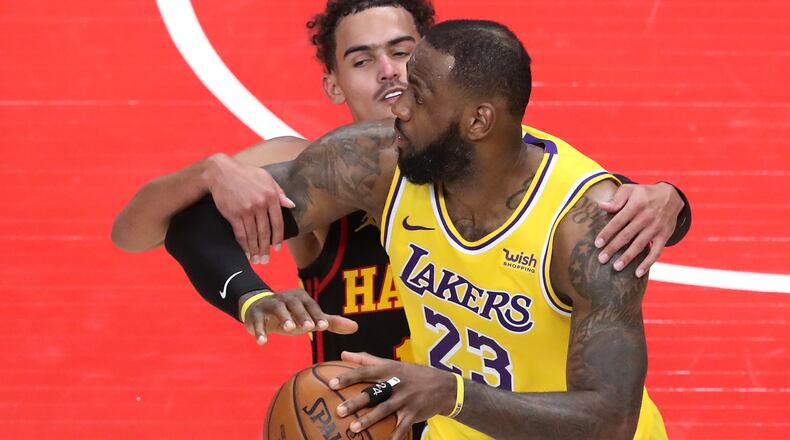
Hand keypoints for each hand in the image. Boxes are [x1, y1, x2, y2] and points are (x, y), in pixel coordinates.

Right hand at [202, 153, 294, 263]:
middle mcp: (260, 204)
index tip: (278, 248)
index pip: (278, 222)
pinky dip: (244, 245)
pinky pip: (241, 234)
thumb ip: (279, 192)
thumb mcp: (266, 178)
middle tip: (266, 260)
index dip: (278, 237)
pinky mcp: (233, 214)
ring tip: (257, 260)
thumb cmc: (245, 174)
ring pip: (253, 235)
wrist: (220, 172)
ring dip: (255, 250)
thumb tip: (291, 205)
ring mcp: (247, 210)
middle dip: (266, 248)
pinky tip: (246, 252)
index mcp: (271, 196)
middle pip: (265, 232)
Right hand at [240, 289, 357, 344]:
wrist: (260, 310)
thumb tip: (356, 327)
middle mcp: (285, 298)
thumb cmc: (291, 316)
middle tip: (309, 328)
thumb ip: (330, 322)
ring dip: (283, 317)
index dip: (317, 315)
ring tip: (289, 329)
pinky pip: (256, 320)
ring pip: (277, 307)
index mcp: (300, 298)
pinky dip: (259, 330)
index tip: (324, 327)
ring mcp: (269, 303)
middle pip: (294, 304)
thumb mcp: (310, 319)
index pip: (311, 305)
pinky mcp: (254, 313)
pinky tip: (262, 342)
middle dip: (302, 315)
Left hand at [330, 352, 455, 439]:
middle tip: (339, 411)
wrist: (443, 386)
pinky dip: (394, 436)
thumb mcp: (392, 363)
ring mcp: (406, 399)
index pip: (365, 372)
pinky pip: (402, 427)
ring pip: (385, 410)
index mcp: (389, 370)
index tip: (331, 384)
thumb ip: (367, 359)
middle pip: (373, 393)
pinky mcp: (414, 413)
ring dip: (369, 420)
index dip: (348, 377)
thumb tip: (343, 354)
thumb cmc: (412, 374)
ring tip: (353, 428)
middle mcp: (396, 383)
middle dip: (356, 402)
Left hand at [595, 182, 683, 276]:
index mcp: (636, 205)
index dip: (607, 233)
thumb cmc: (644, 193)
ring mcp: (656, 227)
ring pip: (640, 245)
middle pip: (627, 235)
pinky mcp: (664, 236)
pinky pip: (656, 252)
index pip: (618, 221)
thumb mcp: (630, 190)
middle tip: (601, 259)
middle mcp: (646, 217)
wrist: (671, 196)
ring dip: (628, 257)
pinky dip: (648, 263)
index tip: (597, 244)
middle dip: (613, 248)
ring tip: (616, 267)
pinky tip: (638, 273)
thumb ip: (616, 199)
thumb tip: (601, 206)